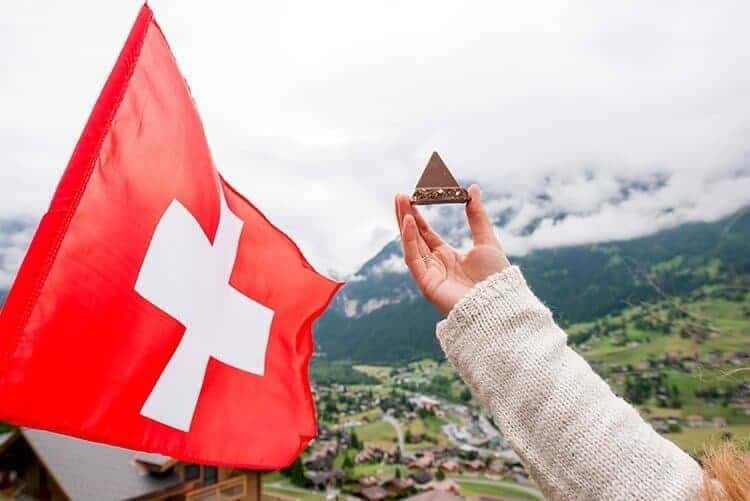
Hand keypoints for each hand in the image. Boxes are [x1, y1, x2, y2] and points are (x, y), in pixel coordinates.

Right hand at [395, 184, 510, 314]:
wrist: (499, 301)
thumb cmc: (495, 277)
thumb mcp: (486, 239)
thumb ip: (477, 215)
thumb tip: (473, 188)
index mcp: (447, 257)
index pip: (426, 234)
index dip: (417, 216)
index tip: (411, 197)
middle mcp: (435, 265)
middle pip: (415, 237)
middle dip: (406, 216)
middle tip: (399, 195)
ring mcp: (429, 275)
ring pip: (411, 245)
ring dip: (404, 224)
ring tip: (399, 202)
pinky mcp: (426, 284)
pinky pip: (413, 259)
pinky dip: (409, 241)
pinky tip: (408, 222)